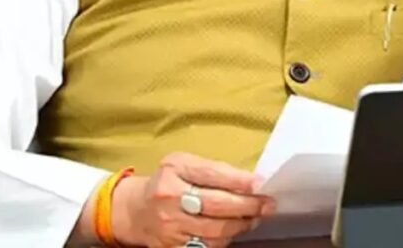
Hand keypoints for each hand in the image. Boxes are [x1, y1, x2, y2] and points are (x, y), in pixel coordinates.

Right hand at [111, 152, 274, 246]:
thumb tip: (249, 181)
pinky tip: (234, 229)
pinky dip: (225, 239)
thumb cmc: (168, 181)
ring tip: (254, 217)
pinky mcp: (172, 247)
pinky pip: (206, 246)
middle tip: (267, 204)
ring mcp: (170, 226)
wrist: (136, 210)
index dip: (240, 181)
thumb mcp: (184, 163)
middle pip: (216, 205)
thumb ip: (213, 169)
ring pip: (215, 230)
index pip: (212, 175)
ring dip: (241, 225)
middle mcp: (169, 198)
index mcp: (174, 170)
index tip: (261, 184)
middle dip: (247, 205)